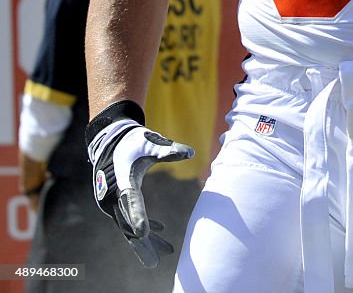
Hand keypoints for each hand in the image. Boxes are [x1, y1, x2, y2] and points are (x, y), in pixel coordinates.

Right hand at [87, 115, 193, 267]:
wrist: (109, 141)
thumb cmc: (132, 141)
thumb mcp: (150, 143)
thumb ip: (168, 150)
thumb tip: (191, 153)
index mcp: (123, 179)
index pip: (131, 199)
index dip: (137, 215)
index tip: (142, 233)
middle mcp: (114, 194)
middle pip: (128, 223)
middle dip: (142, 243)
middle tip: (155, 262)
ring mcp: (112, 201)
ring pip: (128, 225)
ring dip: (145, 240)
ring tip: (166, 251)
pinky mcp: (116, 202)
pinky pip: (128, 219)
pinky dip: (143, 226)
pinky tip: (160, 231)